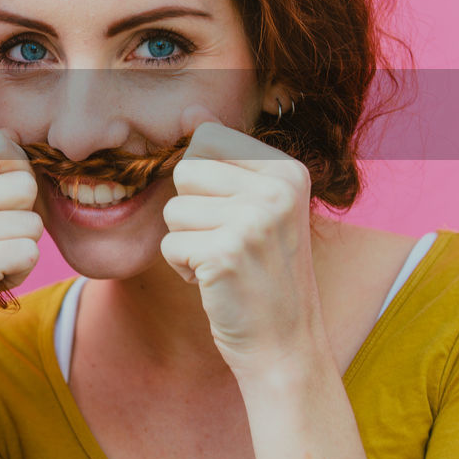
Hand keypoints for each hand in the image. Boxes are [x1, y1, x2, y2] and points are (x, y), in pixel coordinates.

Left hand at [160, 106, 326, 378]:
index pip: (206, 137)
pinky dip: (182, 268)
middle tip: (226, 242)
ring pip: (172, 209)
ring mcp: (254, 220)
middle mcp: (278, 188)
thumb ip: (226, 161)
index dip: (203, 180)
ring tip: (223, 263)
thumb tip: (189, 113)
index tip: (232, 214)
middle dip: (190, 210)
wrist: (285, 346)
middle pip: (185, 169)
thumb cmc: (262, 274)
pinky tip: (216, 282)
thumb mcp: (257, 208)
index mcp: (289, 169)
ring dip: (186, 241)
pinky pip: (170, 244)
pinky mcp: (227, 252)